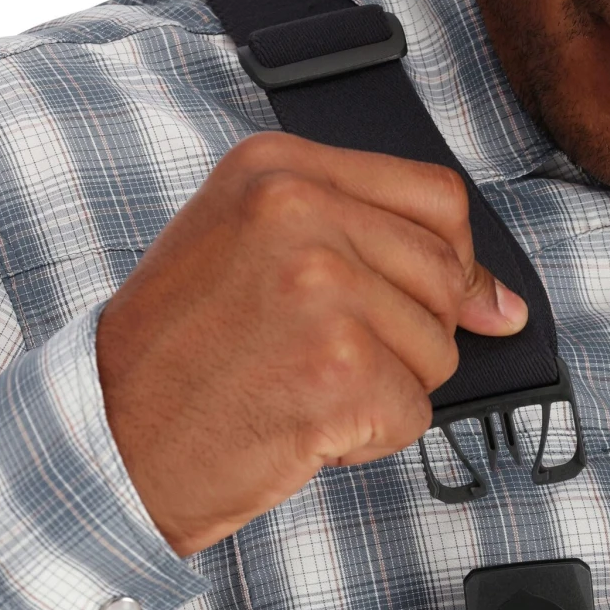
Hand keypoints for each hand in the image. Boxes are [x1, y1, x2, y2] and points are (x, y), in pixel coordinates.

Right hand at [96, 132, 526, 555]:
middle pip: (444, 273)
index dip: (452, 261)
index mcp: (277, 168)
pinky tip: (301, 425)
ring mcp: (320, 288)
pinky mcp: (337, 369)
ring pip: (438, 348)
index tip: (444, 300)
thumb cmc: (178, 352)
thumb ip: (369, 246)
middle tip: (328, 357)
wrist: (107, 441)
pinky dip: (369, 436)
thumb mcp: (253, 252)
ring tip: (300, 385)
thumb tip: (502, 302)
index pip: (437, 198)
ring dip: (386, 387)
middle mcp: (298, 211)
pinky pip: (414, 411)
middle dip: (411, 333)